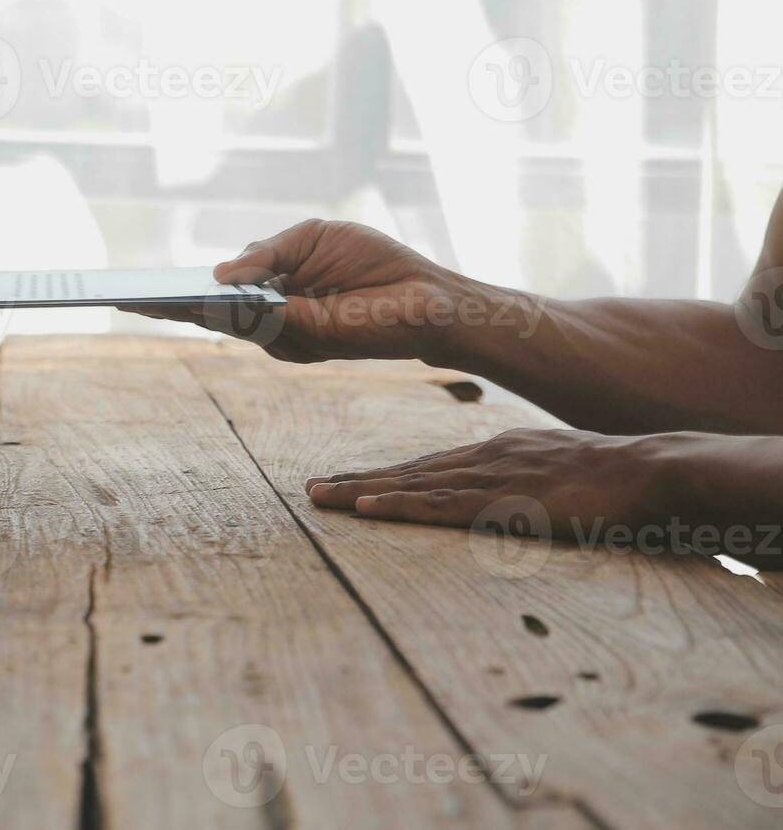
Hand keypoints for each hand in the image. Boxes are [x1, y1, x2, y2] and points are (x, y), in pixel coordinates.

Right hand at [128, 220, 475, 363]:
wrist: (427, 298)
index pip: (218, 290)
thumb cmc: (375, 264)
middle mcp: (272, 314)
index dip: (180, 287)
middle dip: (167, 303)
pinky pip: (252, 325)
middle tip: (124, 296)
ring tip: (149, 297)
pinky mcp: (298, 339)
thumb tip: (218, 275)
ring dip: (186, 309)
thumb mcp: (312, 238)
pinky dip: (224, 313)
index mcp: (274, 285)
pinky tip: (200, 299)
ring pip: (224, 321)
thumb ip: (265, 253)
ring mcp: (282, 332)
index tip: (141, 284)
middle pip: (209, 311)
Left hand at [304, 429, 782, 569]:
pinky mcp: (503, 502)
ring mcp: (490, 479)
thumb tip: (508, 498)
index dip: (383, 476)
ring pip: (411, 485)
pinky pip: (439, 505)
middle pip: (407, 472)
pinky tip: (368, 506)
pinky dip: (399, 504)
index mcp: (495, 453)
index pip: (426, 466)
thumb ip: (526, 482)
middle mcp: (482, 460)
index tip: (346, 482)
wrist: (648, 467)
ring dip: (362, 491)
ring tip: (321, 497)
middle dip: (357, 480)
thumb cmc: (613, 477)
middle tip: (312, 489)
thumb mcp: (557, 472)